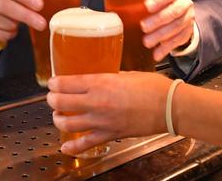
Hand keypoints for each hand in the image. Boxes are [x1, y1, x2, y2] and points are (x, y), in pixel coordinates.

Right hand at [0, 0, 44, 43]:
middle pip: (6, 7)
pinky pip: (2, 34)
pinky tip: (10, 27)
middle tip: (42, 23)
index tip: (39, 5)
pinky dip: (10, 33)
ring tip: (18, 22)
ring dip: (16, 26)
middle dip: (26, 16)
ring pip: (5, 23)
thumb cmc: (8, 0)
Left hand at [47, 72, 172, 155]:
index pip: (65, 83)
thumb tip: (95, 79)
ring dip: (58, 119)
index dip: (54, 83)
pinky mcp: (110, 135)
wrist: (169, 107)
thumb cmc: (152, 87)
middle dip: (52, 100)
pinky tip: (66, 147)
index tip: (52, 82)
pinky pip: (85, 144)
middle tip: (52, 97)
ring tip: (58, 116)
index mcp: (100, 83)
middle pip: (60, 103)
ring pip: (67, 124)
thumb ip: (106, 77)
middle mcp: (97, 102)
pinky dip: (72, 147)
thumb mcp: (125, 74)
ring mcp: (102, 121)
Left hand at [141, 0, 194, 60]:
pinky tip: (156, 54)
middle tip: (143, 27)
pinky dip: (166, 48)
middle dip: (158, 20)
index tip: (147, 6)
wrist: (181, 12)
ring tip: (147, 42)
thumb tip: (115, 0)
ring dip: (160, 36)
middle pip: (173, 12)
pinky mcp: (187, 33)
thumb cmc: (161, 4)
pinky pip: (178, 41)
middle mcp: (184, 4)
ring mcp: (187, 19)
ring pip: (176, 28)